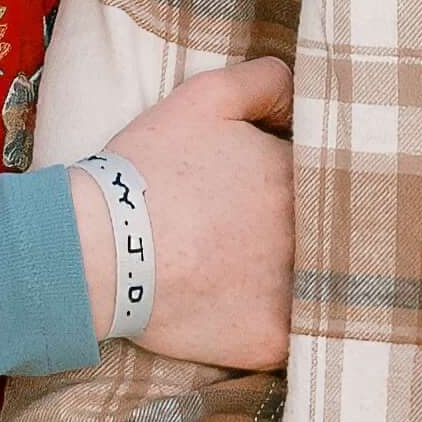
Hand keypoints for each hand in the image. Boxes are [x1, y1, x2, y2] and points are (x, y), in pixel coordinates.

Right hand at [68, 56, 295, 372]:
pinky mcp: (271, 338)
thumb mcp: (205, 97)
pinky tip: (243, 319)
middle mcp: (308, 232)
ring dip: (296, 282)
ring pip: (315, 287)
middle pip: (323, 232)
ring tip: (246, 278)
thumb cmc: (148, 167)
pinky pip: (293, 340)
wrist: (99, 244)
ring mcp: (293, 291)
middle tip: (248, 236)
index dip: (291, 182)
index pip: (319, 177)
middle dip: (300, 232)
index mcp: (297, 177)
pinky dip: (275, 331)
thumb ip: (266, 81)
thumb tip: (302, 93)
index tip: (257, 193)